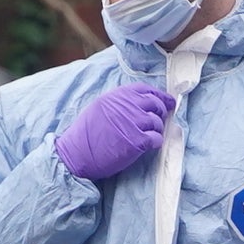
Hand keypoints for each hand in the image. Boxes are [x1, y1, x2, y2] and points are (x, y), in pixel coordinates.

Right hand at [53, 82, 173, 183]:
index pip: (145, 89)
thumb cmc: (85, 135)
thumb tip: (140, 105)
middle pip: (155, 104)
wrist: (76, 154)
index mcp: (117, 96)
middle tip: (159, 121)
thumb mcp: (99, 108)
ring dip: (157, 129)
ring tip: (148, 136)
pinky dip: (156, 142)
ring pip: (157, 122)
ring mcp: (133, 123)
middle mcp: (126, 106)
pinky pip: (157, 138)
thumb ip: (119, 103)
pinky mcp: (137, 141)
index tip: (168, 102)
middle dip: (160, 112)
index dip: (159, 95)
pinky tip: (149, 146)